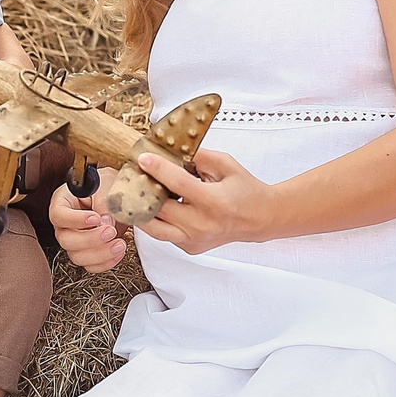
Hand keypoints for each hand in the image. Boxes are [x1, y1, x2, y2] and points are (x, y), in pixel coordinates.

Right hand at [49, 168, 126, 272]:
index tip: (96, 218)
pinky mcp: (86, 252)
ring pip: (77, 256)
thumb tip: (105, 221)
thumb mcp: (106, 183)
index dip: (75, 220)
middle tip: (111, 231)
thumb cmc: (107, 185)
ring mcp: (74, 240)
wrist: (119, 196)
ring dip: (100, 254)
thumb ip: (104, 200)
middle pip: (65, 240)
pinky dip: (106, 263)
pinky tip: (118, 252)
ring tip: (119, 243)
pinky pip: (90, 265)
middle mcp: (65, 223)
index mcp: (63, 202)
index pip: (58, 215)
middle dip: (90, 239)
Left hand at [133, 148, 274, 256]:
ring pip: (154, 228)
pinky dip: (157, 219)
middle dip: (143, 189)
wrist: (259, 218)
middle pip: (159, 208)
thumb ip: (199, 156)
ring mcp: (194, 240)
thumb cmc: (245, 190)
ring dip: (142, 210)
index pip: (177, 183)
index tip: (143, 158)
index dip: (157, 168)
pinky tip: (158, 205)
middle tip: (135, 174)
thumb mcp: (226, 165)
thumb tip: (171, 149)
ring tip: (138, 193)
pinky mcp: (190, 248)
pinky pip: (164, 234)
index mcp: (213, 202)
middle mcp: (202, 225)